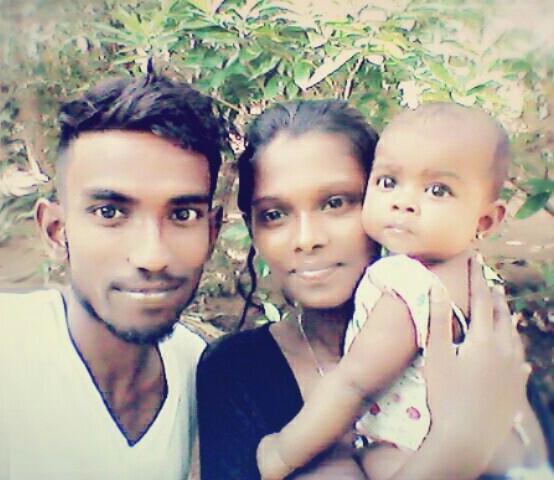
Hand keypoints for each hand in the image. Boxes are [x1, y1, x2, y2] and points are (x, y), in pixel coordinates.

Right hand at [424, 257, 529, 473]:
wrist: (468, 437)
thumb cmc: (445, 394)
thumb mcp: (436, 355)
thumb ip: (437, 320)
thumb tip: (436, 287)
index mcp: (484, 339)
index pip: (482, 300)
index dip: (477, 278)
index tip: (476, 258)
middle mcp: (505, 350)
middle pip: (502, 315)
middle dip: (495, 296)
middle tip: (490, 281)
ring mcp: (514, 370)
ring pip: (514, 336)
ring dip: (508, 319)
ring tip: (504, 310)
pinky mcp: (518, 388)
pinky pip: (520, 361)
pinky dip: (516, 349)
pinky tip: (518, 356)